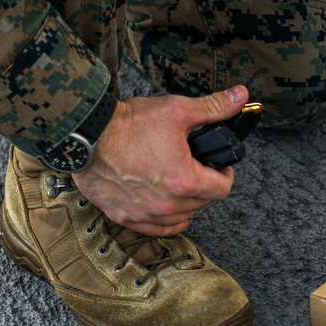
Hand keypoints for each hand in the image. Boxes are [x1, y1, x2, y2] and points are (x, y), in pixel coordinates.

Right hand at [73, 86, 249, 235]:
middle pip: (203, 203)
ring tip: (182, 183)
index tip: (218, 166)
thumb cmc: (126, 124)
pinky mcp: (125, 216)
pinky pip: (155, 229)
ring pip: (181, 217)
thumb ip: (213, 108)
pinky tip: (171, 214)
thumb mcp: (177, 110)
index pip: (222, 189)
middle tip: (198, 169)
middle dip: (205, 186)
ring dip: (187, 203)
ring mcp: (145, 213)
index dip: (225, 174)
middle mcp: (166, 203)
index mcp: (184, 181)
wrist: (86, 135)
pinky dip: (166, 221)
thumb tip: (240, 97)